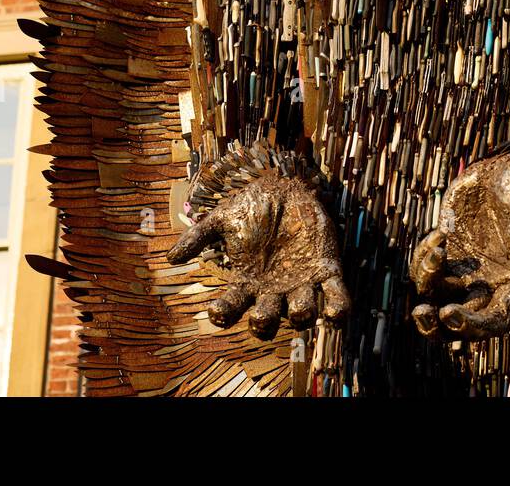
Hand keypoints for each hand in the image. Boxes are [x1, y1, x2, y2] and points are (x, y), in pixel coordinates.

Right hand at [166, 170, 349, 338]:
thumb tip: (171, 257)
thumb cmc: (251, 206)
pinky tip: (336, 313)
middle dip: (264, 322)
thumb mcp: (221, 218)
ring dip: (301, 315)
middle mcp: (273, 290)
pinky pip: (335, 296)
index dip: (224, 313)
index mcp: (247, 282)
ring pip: (302, 312)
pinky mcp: (326, 270)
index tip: (216, 312)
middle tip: (261, 317)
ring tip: (299, 310)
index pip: (232, 306)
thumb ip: (198, 237)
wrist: (286, 186)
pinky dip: (338, 307)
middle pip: (266, 318)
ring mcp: (301, 284)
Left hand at [411, 154, 509, 341]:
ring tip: (435, 249)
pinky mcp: (445, 256)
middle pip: (460, 324)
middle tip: (421, 313)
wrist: (500, 176)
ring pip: (435, 298)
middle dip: (437, 327)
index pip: (496, 321)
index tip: (449, 312)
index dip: (473, 326)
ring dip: (426, 284)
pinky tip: (438, 234)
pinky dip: (423, 258)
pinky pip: (424, 270)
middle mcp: (486, 286)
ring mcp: (462, 273)